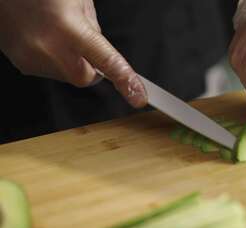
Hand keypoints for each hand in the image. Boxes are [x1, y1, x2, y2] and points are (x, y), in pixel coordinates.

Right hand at [0, 0, 146, 107]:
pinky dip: (54, 59)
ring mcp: (31, 59)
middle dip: (92, 66)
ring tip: (55, 33)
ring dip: (71, 61)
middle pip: (86, 78)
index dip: (125, 80)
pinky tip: (44, 38)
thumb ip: (93, 27)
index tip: (139, 96)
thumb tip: (101, 48)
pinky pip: (50, 71)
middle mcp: (48, 48)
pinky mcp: (22, 64)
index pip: (106, 61)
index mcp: (68, 28)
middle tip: (82, 42)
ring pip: (68, 76)